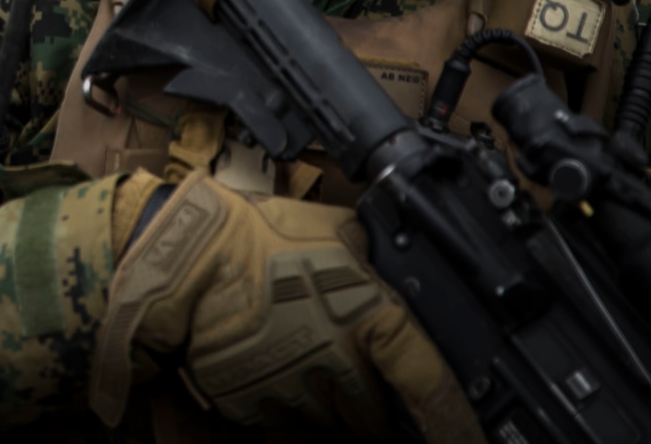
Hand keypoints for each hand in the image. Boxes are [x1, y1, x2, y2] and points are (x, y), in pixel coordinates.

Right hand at [93, 170, 480, 441]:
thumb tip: (389, 261)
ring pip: (328, 427)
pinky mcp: (252, 406)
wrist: (185, 257)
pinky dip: (283, 406)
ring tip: (303, 364)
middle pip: (374, 421)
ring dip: (326, 409)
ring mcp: (293, 392)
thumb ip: (371, 255)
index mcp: (369, 320)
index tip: (465, 440)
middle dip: (369, 408)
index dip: (455, 424)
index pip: (428, 386)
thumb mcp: (334, 228)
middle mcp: (338, 367)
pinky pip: (281, 423)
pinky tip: (271, 369)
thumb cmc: (256, 235)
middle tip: (351, 377)